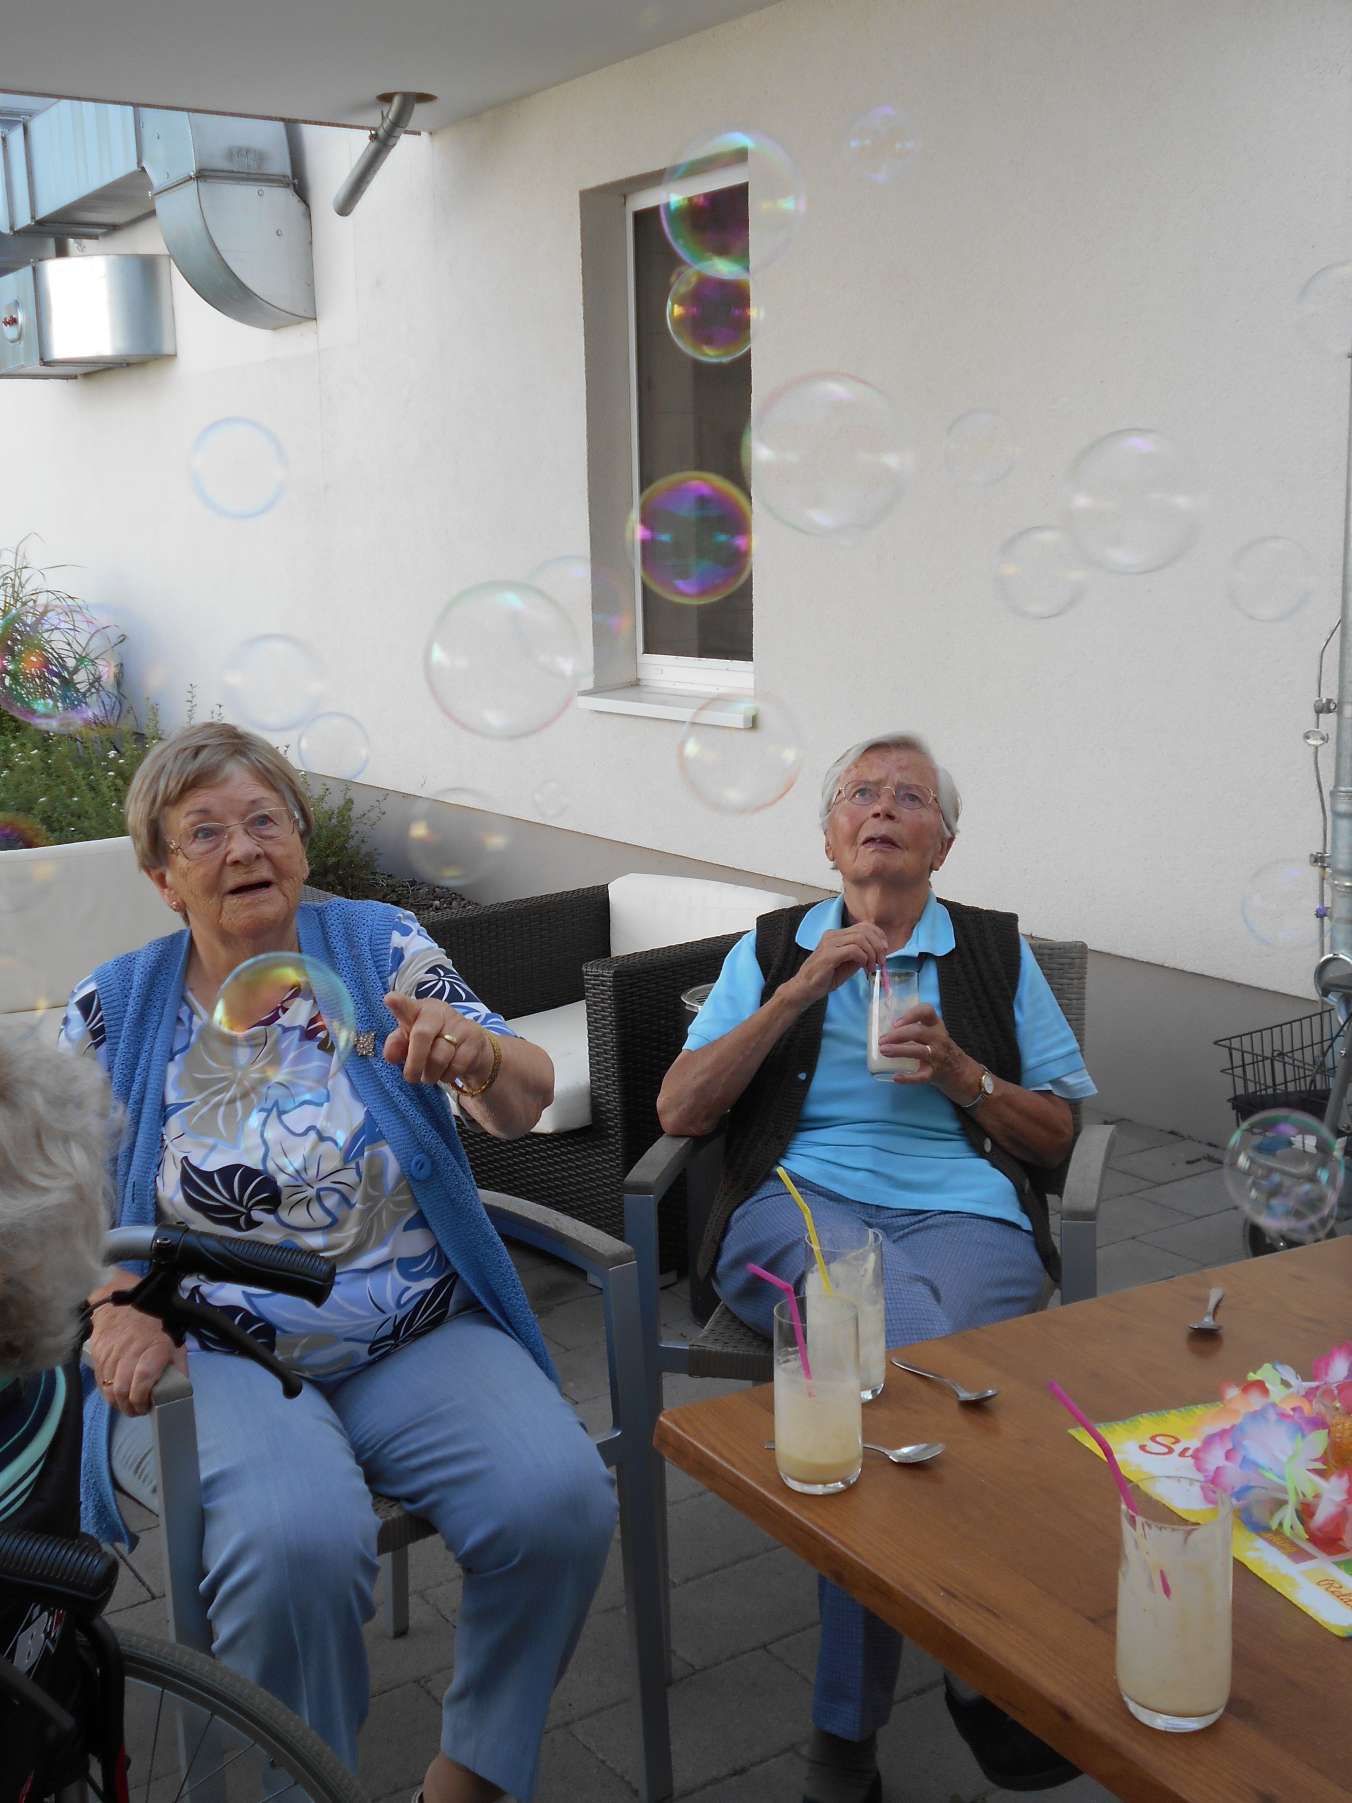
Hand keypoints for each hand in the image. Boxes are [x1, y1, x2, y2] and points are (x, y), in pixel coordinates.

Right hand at [89, 1278, 186, 1416]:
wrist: (126, 1302)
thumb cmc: (156, 1325)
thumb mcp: (175, 1343)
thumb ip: (178, 1367)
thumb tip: (178, 1392)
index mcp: (154, 1348)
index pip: (144, 1379)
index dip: (142, 1398)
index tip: (146, 1406)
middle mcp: (130, 1351)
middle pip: (122, 1389)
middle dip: (129, 1407)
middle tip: (136, 1410)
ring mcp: (112, 1353)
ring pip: (108, 1387)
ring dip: (117, 1402)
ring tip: (126, 1405)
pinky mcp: (98, 1353)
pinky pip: (99, 1379)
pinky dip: (106, 1391)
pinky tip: (115, 1392)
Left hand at [383, 991, 494, 1089]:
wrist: (471, 1048)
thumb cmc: (434, 1042)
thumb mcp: (412, 1042)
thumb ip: (398, 1045)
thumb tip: (390, 1055)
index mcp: (420, 1010)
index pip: (407, 1007)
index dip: (399, 1005)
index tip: (390, 1000)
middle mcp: (440, 1012)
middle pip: (422, 1036)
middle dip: (414, 1063)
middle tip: (411, 1077)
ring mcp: (460, 1024)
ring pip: (439, 1057)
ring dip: (431, 1074)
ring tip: (430, 1075)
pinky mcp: (475, 1039)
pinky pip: (456, 1066)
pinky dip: (447, 1076)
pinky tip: (447, 1072)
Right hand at [783, 924, 889, 1009]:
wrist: (806, 988)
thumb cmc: (826, 977)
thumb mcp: (848, 962)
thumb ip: (861, 954)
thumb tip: (879, 951)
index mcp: (837, 934)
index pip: (864, 926)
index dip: (879, 936)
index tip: (884, 951)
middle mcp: (833, 935)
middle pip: (864, 930)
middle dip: (878, 946)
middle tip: (882, 961)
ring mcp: (829, 943)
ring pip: (860, 938)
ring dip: (872, 953)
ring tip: (872, 967)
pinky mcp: (829, 954)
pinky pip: (854, 950)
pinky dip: (863, 958)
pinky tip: (864, 967)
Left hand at [879, 1002, 977, 1098]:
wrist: (958, 1069)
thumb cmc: (937, 1046)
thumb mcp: (932, 1031)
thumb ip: (913, 1027)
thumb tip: (882, 1029)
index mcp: (935, 1024)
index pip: (927, 1011)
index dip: (911, 1014)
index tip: (895, 1023)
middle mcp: (938, 1038)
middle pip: (918, 1032)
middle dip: (897, 1035)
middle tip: (882, 1040)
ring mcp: (937, 1056)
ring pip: (919, 1051)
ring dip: (899, 1050)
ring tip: (884, 1051)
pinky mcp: (934, 1073)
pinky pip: (921, 1076)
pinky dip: (908, 1078)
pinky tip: (896, 1077)